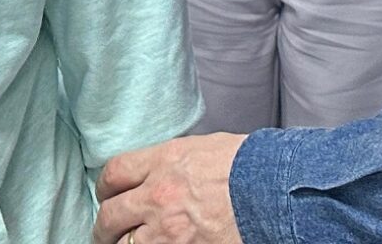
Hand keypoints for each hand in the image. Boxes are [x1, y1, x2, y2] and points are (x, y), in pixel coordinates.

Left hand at [93, 134, 246, 243]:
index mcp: (163, 161)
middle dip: (104, 226)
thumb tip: (164, 170)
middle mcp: (157, 196)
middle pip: (110, 214)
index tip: (106, 195)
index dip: (105, 187)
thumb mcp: (206, 148)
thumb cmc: (251, 166)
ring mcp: (167, 231)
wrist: (277, 192)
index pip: (114, 172)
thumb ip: (177, 161)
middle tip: (105, 232)